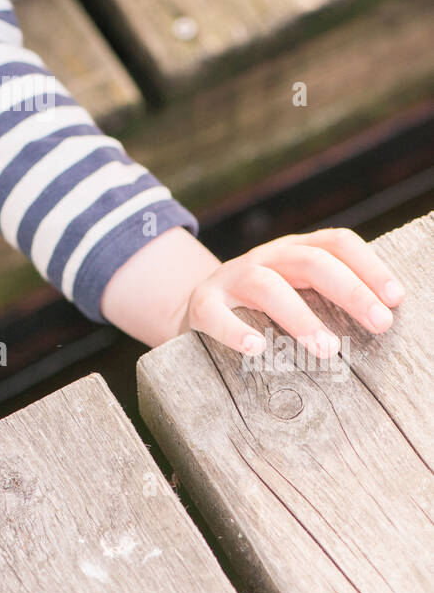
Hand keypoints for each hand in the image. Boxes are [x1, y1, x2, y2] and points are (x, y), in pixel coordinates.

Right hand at [172, 227, 404, 358]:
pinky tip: (256, 349)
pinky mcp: (203, 305)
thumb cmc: (262, 310)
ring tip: (327, 348)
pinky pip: (217, 315)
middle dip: (350, 291)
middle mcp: (266, 258)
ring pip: (268, 286)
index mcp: (294, 251)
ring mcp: (231, 279)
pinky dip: (236, 331)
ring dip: (301, 316)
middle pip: (311, 261)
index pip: (336, 243)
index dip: (369, 266)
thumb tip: (385, 321)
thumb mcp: (297, 291)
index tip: (396, 298)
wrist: (196, 309)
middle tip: (380, 324)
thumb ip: (329, 297)